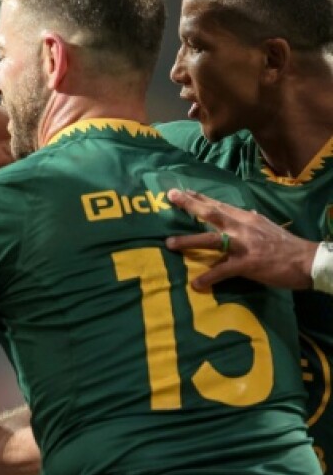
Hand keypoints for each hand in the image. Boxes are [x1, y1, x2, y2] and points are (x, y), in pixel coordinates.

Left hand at [165, 188, 317, 290]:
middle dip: (190, 204)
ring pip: (211, 239)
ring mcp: (243, 245)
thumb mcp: (266, 226)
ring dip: (189, 241)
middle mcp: (242, 227)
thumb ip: (251, 220)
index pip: (218, 205)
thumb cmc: (285, 244)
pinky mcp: (247, 264)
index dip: (199, 197)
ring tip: (169, 244)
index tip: (181, 191)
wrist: (306, 260)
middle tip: (171, 197)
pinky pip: (223, 271)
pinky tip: (196, 283)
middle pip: (212, 213)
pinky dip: (209, 277)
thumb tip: (245, 212)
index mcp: (246, 218)